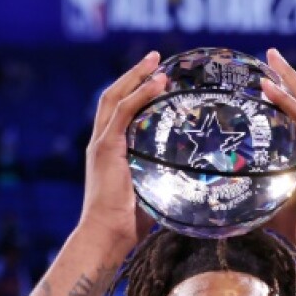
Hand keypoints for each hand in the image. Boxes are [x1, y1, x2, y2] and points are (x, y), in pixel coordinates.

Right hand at [77, 51, 166, 252]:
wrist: (106, 235)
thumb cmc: (128, 224)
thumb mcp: (151, 194)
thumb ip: (164, 180)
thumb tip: (195, 181)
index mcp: (108, 152)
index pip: (118, 112)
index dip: (134, 92)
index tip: (154, 78)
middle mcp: (100, 143)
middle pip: (112, 97)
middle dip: (133, 75)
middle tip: (155, 59)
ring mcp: (101, 144)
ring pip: (115, 98)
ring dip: (136, 77)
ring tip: (156, 63)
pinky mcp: (106, 149)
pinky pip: (123, 112)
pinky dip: (139, 94)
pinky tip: (157, 83)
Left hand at [260, 48, 295, 255]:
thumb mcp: (271, 205)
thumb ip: (254, 197)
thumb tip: (225, 204)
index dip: (285, 92)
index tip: (267, 76)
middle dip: (288, 74)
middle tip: (270, 54)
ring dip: (288, 76)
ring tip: (271, 57)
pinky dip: (286, 99)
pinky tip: (269, 86)